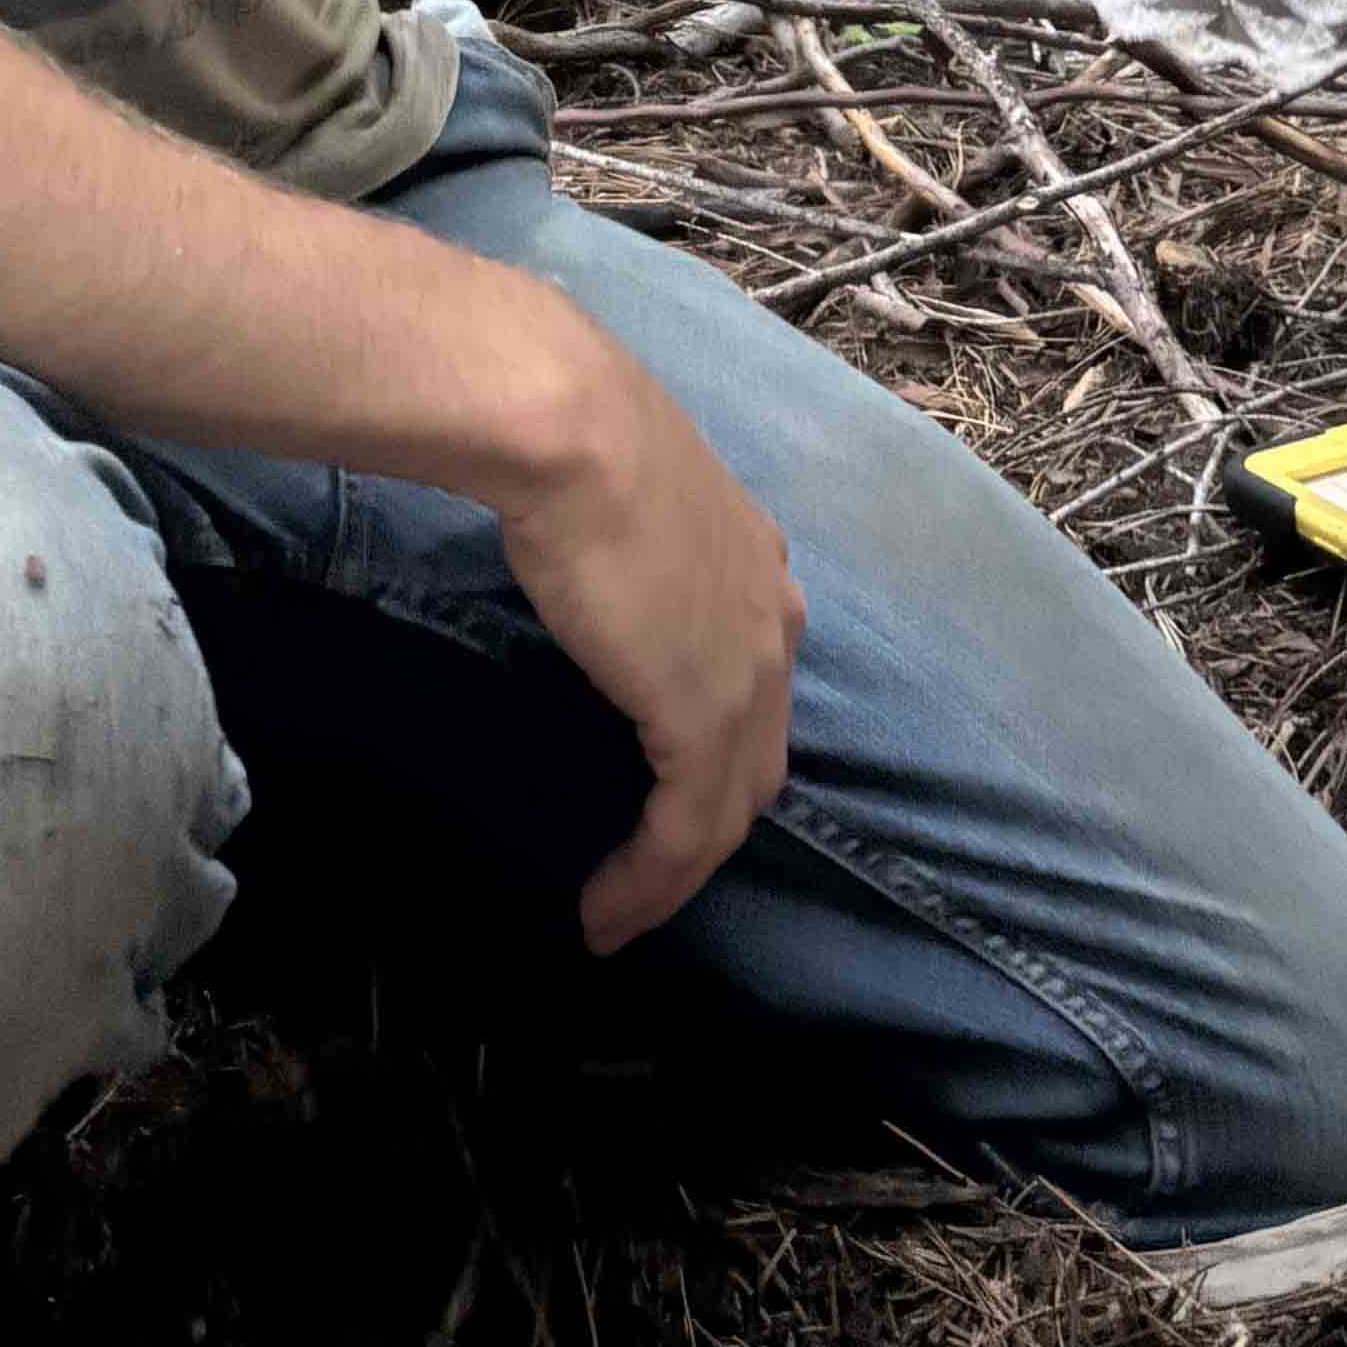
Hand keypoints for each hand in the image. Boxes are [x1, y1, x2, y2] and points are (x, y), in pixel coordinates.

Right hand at [489, 323, 805, 949]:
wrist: (573, 432)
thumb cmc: (578, 439)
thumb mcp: (626, 494)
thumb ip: (630, 536)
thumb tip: (577, 547)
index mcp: (756, 564)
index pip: (752, 684)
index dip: (713, 747)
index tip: (655, 793)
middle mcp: (772, 621)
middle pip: (755, 757)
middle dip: (706, 824)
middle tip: (645, 872)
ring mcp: (749, 673)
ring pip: (728, 807)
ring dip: (675, 874)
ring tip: (618, 915)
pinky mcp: (705, 721)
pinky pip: (687, 832)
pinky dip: (650, 882)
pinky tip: (606, 911)